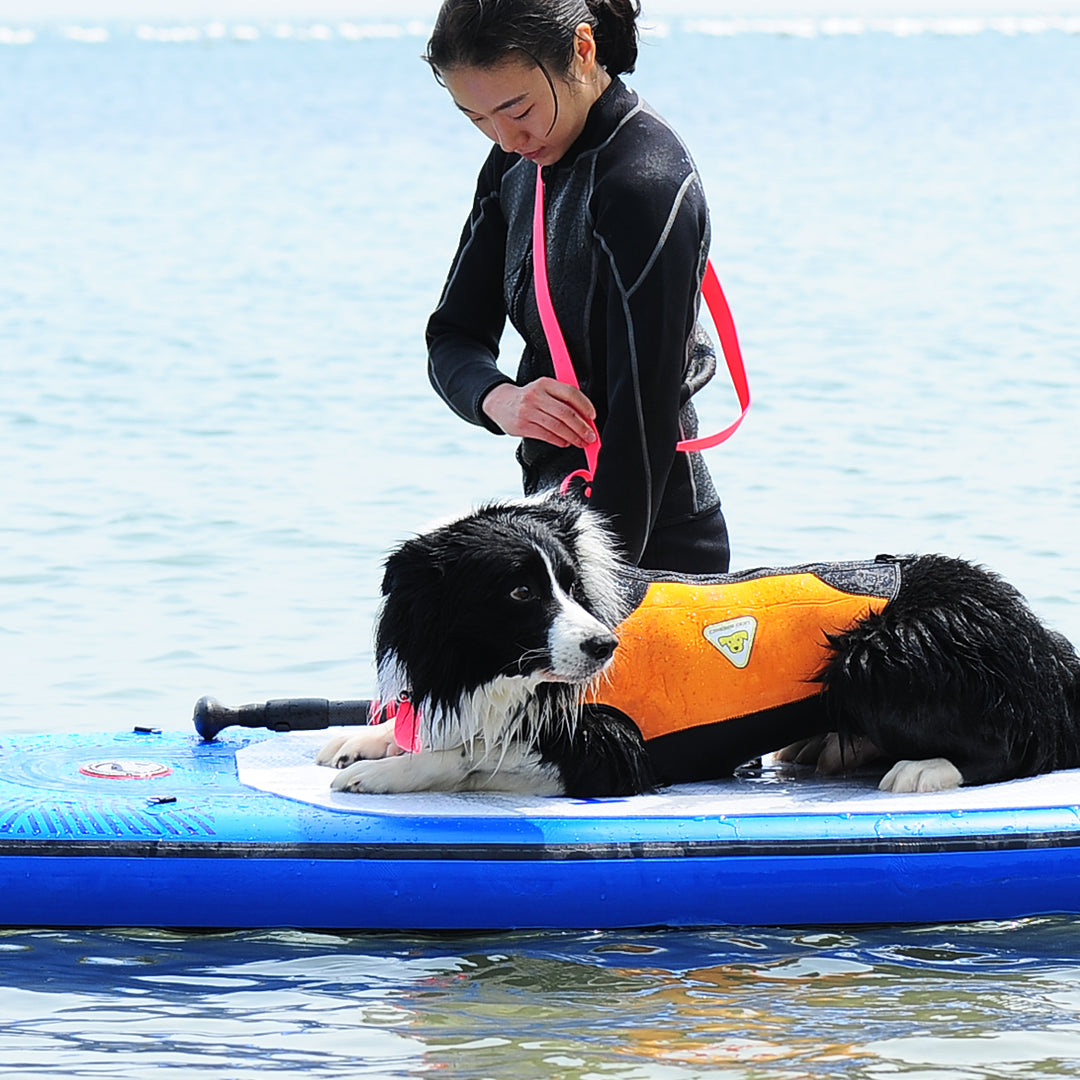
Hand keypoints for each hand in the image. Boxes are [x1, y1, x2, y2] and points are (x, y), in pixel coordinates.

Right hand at [482, 378, 597, 447]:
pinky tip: (565, 442)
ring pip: (557, 427)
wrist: (499, 403)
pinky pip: (546, 435)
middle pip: (565, 413)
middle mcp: (536, 396)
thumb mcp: (543, 390)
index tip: (592, 417)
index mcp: (544, 383)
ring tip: (581, 442)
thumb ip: (561, 398)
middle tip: (590, 435)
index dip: (585, 406)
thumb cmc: (527, 398)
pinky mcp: (522, 426)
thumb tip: (584, 416)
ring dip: (573, 437)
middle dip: (581, 427)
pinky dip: (559, 441)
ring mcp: (528, 412)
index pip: (570, 393)